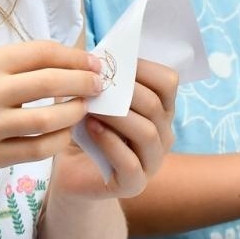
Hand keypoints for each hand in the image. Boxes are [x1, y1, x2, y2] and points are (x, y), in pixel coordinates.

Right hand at [0, 41, 102, 174]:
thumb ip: (16, 62)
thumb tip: (67, 59)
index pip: (42, 53)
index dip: (75, 56)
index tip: (94, 62)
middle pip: (51, 82)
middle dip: (84, 82)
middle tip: (99, 84)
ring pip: (50, 119)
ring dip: (76, 112)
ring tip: (84, 107)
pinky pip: (39, 148)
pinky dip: (60, 139)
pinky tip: (66, 131)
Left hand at [51, 60, 178, 198]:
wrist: (72, 173)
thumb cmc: (85, 129)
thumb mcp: (92, 98)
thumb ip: (99, 79)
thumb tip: (95, 55)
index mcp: (159, 111)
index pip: (168, 82)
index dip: (143, 67)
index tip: (113, 62)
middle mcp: (163, 135)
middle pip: (156, 105)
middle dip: (126, 91)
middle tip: (96, 84)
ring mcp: (152, 161)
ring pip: (148, 133)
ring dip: (118, 115)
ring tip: (91, 106)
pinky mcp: (134, 184)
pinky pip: (130, 162)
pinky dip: (110, 142)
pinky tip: (91, 128)